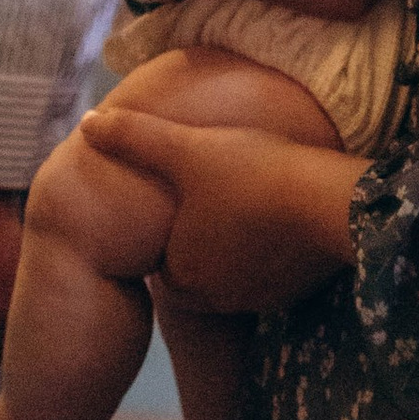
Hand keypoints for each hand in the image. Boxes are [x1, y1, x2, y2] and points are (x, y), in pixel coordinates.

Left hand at [76, 108, 358, 310]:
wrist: (331, 202)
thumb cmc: (250, 174)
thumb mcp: (186, 148)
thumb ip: (135, 137)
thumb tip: (87, 120)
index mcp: (180, 275)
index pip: (159, 253)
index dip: (169, 220)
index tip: (183, 191)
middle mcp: (215, 299)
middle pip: (195, 263)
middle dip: (201, 234)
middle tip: (216, 190)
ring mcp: (257, 299)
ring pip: (232, 269)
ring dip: (235, 242)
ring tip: (247, 197)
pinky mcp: (294, 292)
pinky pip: (269, 271)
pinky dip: (269, 248)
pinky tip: (280, 211)